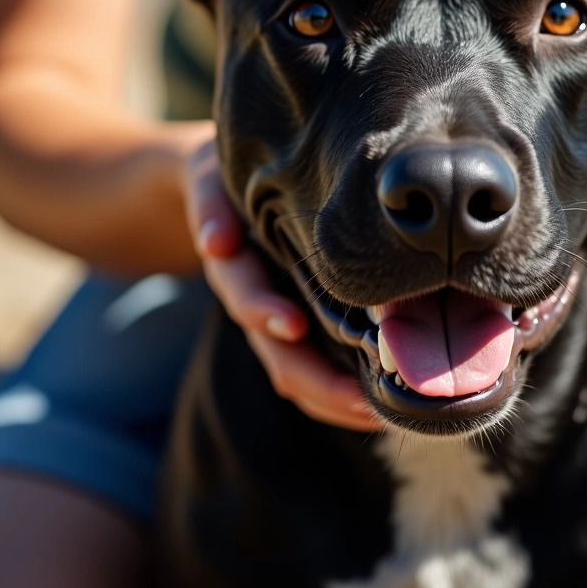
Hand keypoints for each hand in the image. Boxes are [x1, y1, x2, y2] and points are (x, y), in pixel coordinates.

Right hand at [182, 130, 378, 430]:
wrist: (220, 187)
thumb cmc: (225, 175)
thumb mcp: (209, 176)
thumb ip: (210, 203)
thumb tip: (216, 243)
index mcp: (234, 265)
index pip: (244, 294)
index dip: (264, 310)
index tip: (293, 324)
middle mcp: (254, 301)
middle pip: (277, 354)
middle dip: (316, 381)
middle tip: (361, 399)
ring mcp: (275, 319)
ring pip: (297, 373)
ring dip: (333, 398)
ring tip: (377, 413)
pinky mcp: (299, 324)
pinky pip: (315, 369)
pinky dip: (340, 391)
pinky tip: (377, 403)